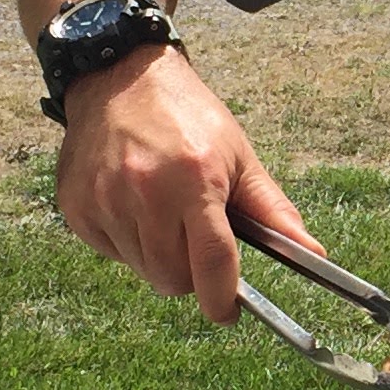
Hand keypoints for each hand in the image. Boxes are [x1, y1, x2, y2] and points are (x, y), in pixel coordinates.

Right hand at [53, 46, 312, 322]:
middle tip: (195, 242)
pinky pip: (110, 252)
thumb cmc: (186, 116)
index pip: (212, 261)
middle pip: (172, 278)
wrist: (120, 77)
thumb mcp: (238, 155)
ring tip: (163, 213)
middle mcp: (145, 192)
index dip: (221, 298)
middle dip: (190, 275)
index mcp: (194, 179)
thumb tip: (313, 254)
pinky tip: (133, 205)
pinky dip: (127, 242)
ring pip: (142, 269)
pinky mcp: (77, 205)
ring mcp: (105, 200)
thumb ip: (271, 211)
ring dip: (159, 257)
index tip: (227, 312)